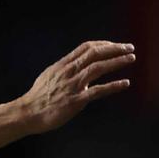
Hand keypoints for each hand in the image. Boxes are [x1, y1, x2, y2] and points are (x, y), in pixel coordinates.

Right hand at [17, 40, 134, 133]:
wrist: (27, 114)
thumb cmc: (38, 97)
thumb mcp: (49, 75)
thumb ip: (64, 69)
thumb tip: (76, 64)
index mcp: (63, 65)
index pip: (86, 47)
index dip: (104, 44)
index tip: (115, 45)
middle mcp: (69, 72)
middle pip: (95, 53)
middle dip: (115, 49)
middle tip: (129, 48)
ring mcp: (73, 86)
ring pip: (98, 67)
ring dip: (117, 62)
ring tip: (131, 59)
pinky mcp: (76, 100)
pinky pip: (98, 91)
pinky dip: (113, 86)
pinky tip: (125, 83)